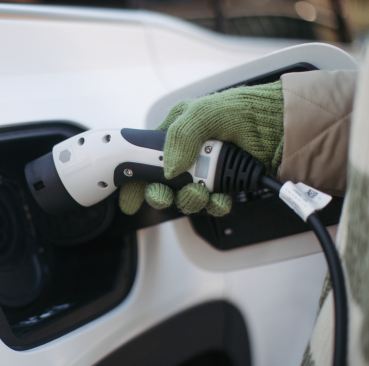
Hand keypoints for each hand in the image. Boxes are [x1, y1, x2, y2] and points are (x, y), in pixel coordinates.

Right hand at [119, 81, 283, 215]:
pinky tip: (220, 197)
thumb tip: (168, 169)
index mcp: (176, 131)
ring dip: (191, 199)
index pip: (145, 157)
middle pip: (162, 184)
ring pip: (185, 197)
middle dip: (164, 194)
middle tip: (168, 193)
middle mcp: (189, 153)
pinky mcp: (225, 185)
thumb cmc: (250, 109)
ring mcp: (207, 171)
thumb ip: (179, 137)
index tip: (129, 198)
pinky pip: (211, 204)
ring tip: (203, 192)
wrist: (288, 127)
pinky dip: (214, 205)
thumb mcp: (206, 113)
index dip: (134, 179)